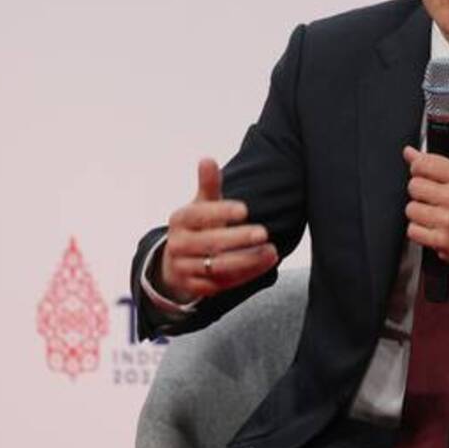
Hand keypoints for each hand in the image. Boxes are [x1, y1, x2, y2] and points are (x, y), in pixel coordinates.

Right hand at [156, 158, 278, 301]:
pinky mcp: (196, 288)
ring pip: (217, 266)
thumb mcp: (201, 204)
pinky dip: (246, 275)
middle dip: (238, 238)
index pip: (199, 215)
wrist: (176, 262)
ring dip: (247, 260)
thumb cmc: (198, 226)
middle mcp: (178, 245)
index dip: (222, 212)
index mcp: (180, 220)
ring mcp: (185, 268)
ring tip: (272, 250)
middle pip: (210, 243)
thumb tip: (207, 159)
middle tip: (263, 232)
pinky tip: (266, 263)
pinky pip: (222, 283)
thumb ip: (208, 184)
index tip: (245, 209)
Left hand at [402, 145, 448, 271]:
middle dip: (420, 190)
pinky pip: (413, 230)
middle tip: (432, 196)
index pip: (424, 164)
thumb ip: (440, 164)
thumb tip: (410, 153)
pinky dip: (420, 230)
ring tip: (434, 213)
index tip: (421, 172)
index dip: (417, 168)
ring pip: (411, 209)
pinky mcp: (443, 241)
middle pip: (414, 186)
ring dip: (420, 211)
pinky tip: (433, 227)